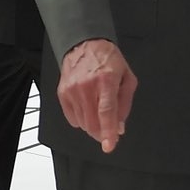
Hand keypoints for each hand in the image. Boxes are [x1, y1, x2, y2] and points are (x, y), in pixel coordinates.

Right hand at [57, 37, 137, 154]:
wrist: (84, 44)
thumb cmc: (108, 60)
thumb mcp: (127, 78)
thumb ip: (125, 103)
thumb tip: (119, 127)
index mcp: (106, 81)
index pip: (106, 111)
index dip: (108, 131)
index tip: (109, 145)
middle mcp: (87, 86)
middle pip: (93, 122)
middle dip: (102, 133)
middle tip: (108, 130)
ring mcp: (72, 90)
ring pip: (82, 123)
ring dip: (92, 126)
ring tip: (97, 111)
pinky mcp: (63, 93)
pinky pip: (72, 119)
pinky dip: (81, 120)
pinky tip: (87, 108)